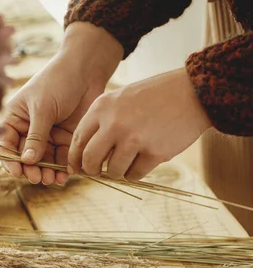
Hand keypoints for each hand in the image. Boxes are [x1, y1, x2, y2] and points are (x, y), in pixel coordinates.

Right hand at [0, 23, 122, 184]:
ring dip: (47, 172)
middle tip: (38, 178)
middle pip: (25, 158)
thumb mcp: (43, 108)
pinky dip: (63, 169)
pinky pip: (62, 159)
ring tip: (52, 179)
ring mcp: (48, 136)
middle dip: (31, 169)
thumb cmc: (58, 81)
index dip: (10, 160)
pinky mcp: (66, 140)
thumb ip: (36, 136)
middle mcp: (29, 131)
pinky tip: (66, 175)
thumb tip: (27, 161)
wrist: (86, 71)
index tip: (18, 172)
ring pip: (44, 161)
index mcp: (15, 119)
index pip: (6, 144)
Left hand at [67, 68, 211, 180]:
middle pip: (90, 160)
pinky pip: (134, 175)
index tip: (78, 167)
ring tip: (129, 162)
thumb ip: (103, 122)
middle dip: (92, 171)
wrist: (192, 93)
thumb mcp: (121, 98)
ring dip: (119, 172)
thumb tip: (85, 155)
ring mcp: (134, 139)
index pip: (78, 140)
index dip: (75, 158)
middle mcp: (114, 123)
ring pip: (113, 171)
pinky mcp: (153, 153)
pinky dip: (136, 173)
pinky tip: (144, 160)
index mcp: (102, 107)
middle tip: (98, 172)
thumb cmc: (155, 97)